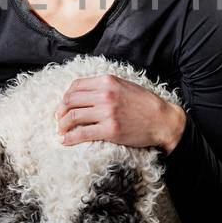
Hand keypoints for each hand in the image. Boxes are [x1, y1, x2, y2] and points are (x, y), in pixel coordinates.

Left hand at [56, 74, 185, 151]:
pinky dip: (70, 138)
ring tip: (60, 130)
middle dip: (61, 111)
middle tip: (58, 119)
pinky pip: (82, 134)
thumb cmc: (145, 104)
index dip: (66, 96)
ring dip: (62, 125)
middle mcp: (105, 95)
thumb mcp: (125, 85)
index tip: (64, 105)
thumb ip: (106, 86)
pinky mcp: (110, 130)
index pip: (76, 86)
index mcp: (108, 81)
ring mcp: (107, 112)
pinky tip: (65, 141)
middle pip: (71, 100)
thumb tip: (85, 93)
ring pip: (73, 116)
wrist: (163, 120)